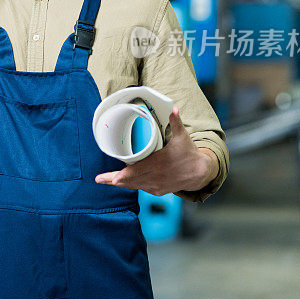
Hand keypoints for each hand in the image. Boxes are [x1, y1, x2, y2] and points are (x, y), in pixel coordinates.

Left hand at [94, 106, 218, 195]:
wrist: (200, 172)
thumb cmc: (188, 152)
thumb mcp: (182, 136)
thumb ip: (175, 122)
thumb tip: (173, 108)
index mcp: (158, 164)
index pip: (136, 172)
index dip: (122, 176)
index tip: (111, 178)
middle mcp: (156, 177)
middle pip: (130, 181)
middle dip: (113, 180)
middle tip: (99, 179)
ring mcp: (157, 186)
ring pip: (135, 186)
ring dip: (121, 183)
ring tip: (106, 180)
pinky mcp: (159, 190)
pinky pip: (142, 188)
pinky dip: (132, 184)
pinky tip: (123, 182)